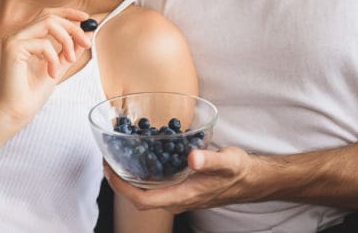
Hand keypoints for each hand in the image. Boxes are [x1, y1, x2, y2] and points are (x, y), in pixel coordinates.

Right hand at [0, 7, 91, 123]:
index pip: (48, 15)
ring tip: (70, 59)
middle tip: (87, 42)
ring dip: (66, 40)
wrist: (16, 112)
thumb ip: (70, 49)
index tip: (86, 18)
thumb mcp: (58, 66)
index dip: (67, 13)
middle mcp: (18, 35)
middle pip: (50, 16)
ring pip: (48, 23)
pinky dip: (53, 57)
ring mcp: (13, 40)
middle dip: (72, 27)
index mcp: (27, 38)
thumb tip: (87, 32)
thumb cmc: (32, 93)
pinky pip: (43, 43)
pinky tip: (52, 73)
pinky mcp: (12, 48)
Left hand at [104, 146, 258, 213]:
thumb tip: (192, 158)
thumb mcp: (227, 161)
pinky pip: (154, 187)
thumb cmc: (238, 171)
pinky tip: (139, 157)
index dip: (121, 187)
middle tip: (107, 158)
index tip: (109, 168)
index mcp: (183, 197)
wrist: (250, 180)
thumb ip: (210, 160)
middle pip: (138, 198)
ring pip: (145, 192)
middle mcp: (176, 200)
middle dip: (119, 181)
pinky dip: (142, 174)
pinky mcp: (179, 189)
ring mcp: (177, 197)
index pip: (142, 200)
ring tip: (117, 156)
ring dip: (129, 178)